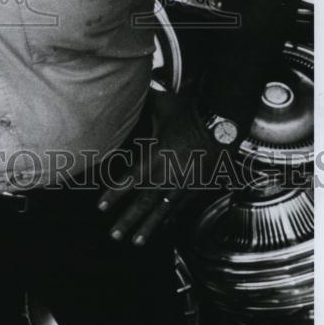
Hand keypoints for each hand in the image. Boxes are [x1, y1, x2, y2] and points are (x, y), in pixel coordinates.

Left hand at [97, 92, 238, 246]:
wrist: (222, 125)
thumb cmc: (190, 113)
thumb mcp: (165, 104)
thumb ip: (148, 97)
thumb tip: (135, 82)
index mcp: (154, 157)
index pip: (128, 180)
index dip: (114, 194)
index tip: (101, 207)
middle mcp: (166, 175)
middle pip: (142, 203)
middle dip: (127, 220)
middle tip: (114, 235)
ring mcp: (182, 185)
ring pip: (161, 210)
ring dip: (147, 227)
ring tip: (135, 242)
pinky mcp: (196, 188)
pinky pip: (179, 207)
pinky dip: (168, 218)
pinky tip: (162, 226)